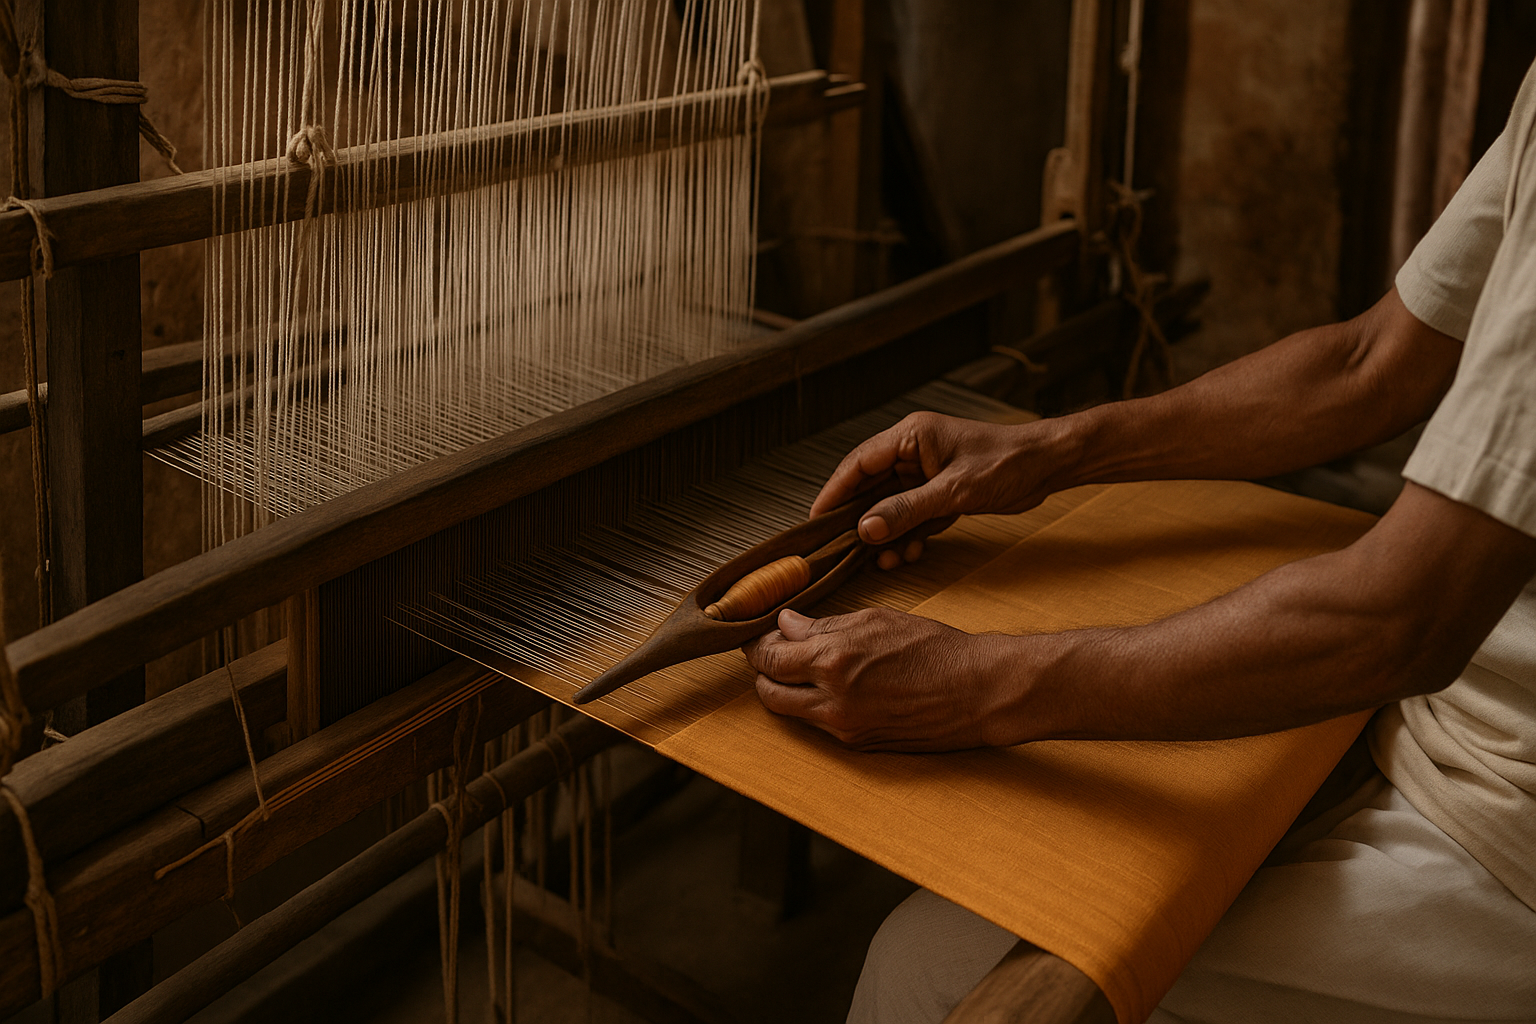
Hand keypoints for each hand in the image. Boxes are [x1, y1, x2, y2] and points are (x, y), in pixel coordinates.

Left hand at [741, 608, 1011, 751]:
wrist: (979, 692)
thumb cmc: (936, 649)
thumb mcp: (877, 620)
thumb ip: (825, 625)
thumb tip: (787, 623)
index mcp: (834, 660)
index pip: (770, 657)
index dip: (757, 644)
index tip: (757, 635)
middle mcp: (832, 699)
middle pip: (768, 691)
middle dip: (763, 671)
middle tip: (770, 653)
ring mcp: (844, 727)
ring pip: (789, 712)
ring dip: (784, 691)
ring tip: (799, 670)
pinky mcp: (858, 744)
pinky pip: (818, 725)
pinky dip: (813, 706)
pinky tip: (829, 687)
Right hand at [810, 412, 1071, 568]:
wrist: (1048, 466)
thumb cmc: (1006, 463)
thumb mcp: (953, 491)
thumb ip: (906, 510)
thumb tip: (865, 529)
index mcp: (909, 436)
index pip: (858, 464)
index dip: (834, 492)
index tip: (817, 519)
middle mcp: (912, 452)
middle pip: (870, 487)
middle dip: (860, 520)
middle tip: (841, 548)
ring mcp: (927, 473)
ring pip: (892, 506)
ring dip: (887, 534)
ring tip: (882, 561)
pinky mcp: (942, 492)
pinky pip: (914, 516)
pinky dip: (910, 535)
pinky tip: (909, 554)